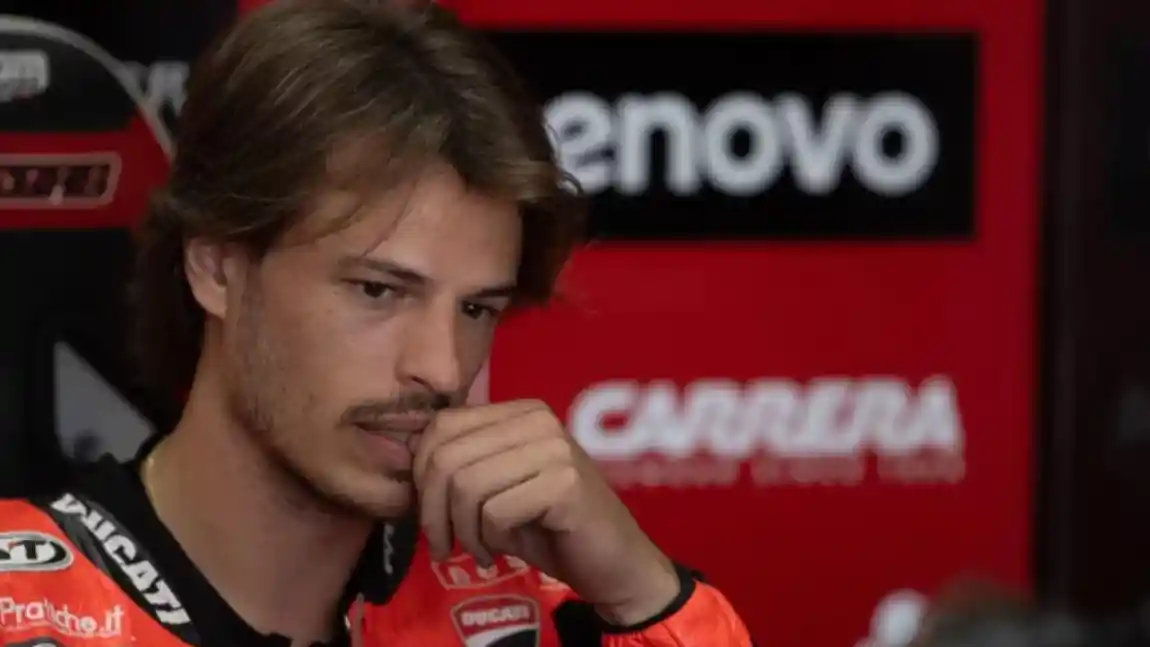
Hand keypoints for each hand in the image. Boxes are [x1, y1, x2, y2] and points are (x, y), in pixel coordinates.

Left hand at [412, 400, 679, 624]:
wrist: (614, 563)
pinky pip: (496, 511)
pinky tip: (506, 550)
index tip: (430, 517)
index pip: (442, 427)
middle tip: (443, 546)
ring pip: (467, 485)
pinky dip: (492, 540)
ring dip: (463, 531)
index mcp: (520, 411)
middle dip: (434, 511)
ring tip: (480, 550)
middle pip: (448, 457)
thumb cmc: (549, 528)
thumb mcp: (496, 489)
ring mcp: (555, 448)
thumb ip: (461, 467)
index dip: (421, 476)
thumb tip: (404, 464)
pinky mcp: (565, 483)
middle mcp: (538, 419)